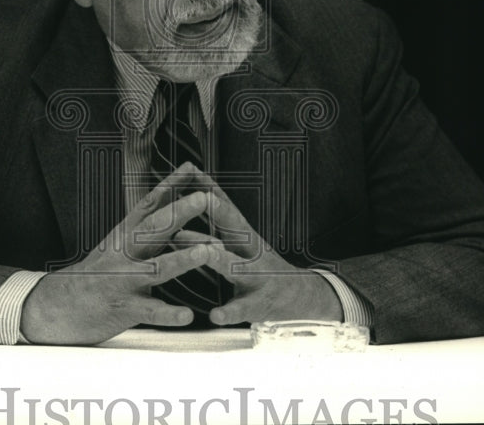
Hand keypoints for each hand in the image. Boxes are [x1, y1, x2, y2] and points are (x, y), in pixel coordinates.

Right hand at [20, 163, 222, 344]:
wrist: (59, 306)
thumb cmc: (99, 271)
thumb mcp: (119, 242)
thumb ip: (146, 224)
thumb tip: (170, 197)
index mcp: (125, 234)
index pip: (149, 204)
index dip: (170, 185)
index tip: (191, 168)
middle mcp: (124, 253)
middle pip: (153, 229)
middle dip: (179, 213)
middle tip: (204, 199)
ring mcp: (123, 280)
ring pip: (156, 269)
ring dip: (182, 259)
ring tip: (207, 252)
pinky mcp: (123, 309)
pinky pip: (149, 312)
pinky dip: (169, 314)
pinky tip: (188, 314)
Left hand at [177, 179, 343, 325]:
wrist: (300, 297)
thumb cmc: (258, 267)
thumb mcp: (239, 246)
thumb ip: (211, 232)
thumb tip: (183, 212)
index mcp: (243, 236)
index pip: (224, 206)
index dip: (208, 187)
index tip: (191, 169)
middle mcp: (251, 251)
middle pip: (235, 228)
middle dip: (219, 212)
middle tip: (201, 198)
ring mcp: (257, 276)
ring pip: (237, 266)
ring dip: (220, 258)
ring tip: (205, 253)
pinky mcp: (258, 304)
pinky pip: (242, 308)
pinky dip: (228, 311)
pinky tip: (215, 314)